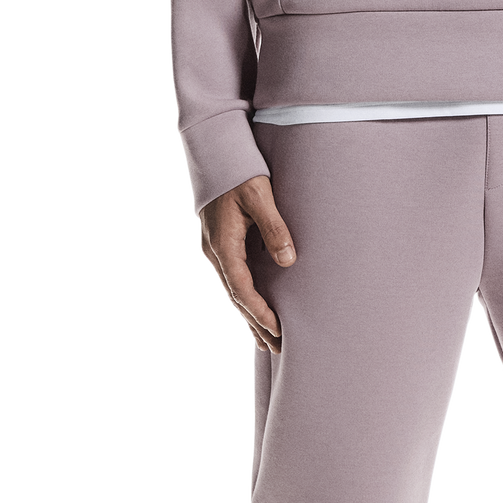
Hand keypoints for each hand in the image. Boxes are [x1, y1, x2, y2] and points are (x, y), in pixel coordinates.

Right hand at [199, 174, 296, 357]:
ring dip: (249, 317)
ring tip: (266, 341)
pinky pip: (232, 280)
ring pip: (233, 291)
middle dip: (256, 324)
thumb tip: (287, 261)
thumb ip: (274, 228)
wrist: (215, 154)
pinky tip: (253, 309)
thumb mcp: (260, 196)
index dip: (259, 312)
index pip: (242, 288)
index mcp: (223, 245)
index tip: (278, 329)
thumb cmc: (239, 172)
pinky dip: (244, 299)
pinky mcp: (220, 245)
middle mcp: (215, 252)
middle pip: (236, 298)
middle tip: (277, 349)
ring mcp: (215, 250)